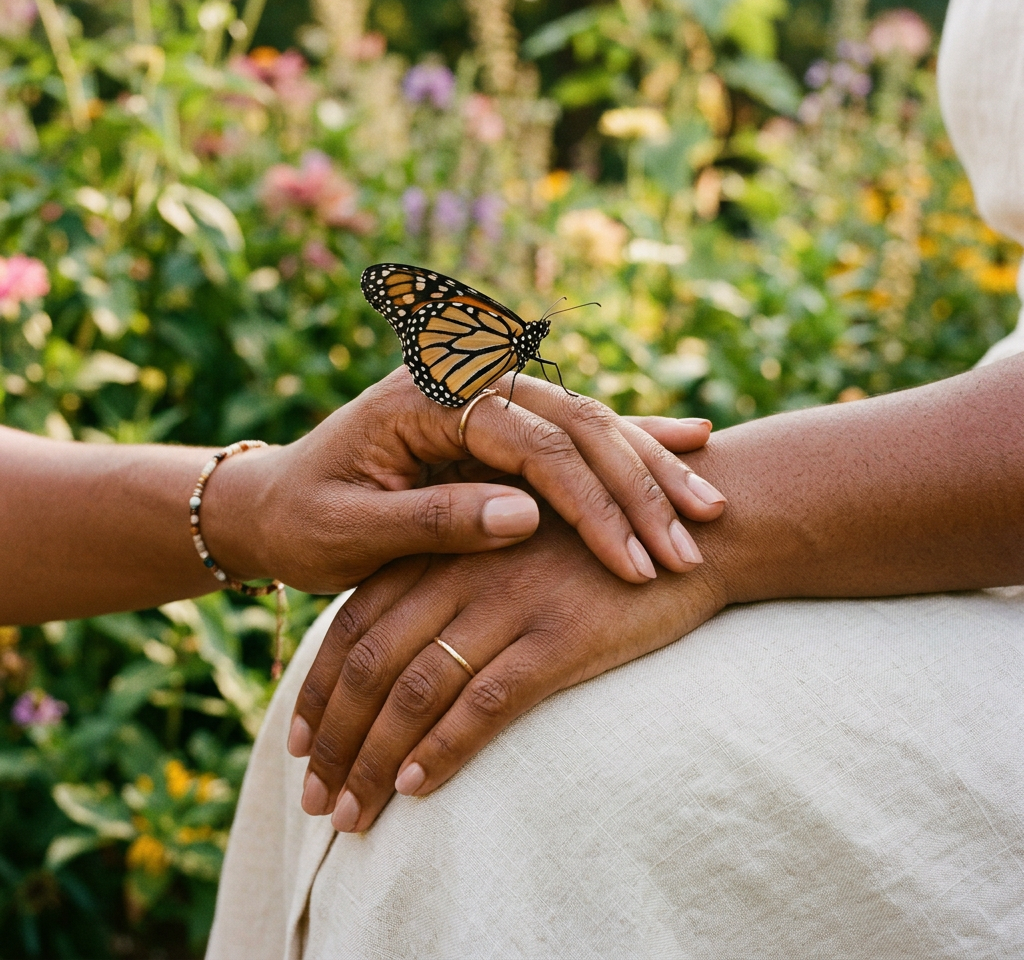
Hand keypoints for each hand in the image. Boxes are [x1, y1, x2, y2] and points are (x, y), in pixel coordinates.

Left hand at [201, 366, 724, 590]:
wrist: (273, 501)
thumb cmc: (302, 523)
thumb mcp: (351, 533)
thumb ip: (434, 520)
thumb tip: (528, 517)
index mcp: (427, 395)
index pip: (534, 444)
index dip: (592, 504)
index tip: (637, 562)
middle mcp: (466, 379)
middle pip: (578, 423)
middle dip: (642, 485)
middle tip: (697, 540)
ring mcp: (488, 396)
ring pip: (590, 422)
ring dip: (651, 469)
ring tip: (711, 511)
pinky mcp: (499, 422)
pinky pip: (578, 430)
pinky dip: (634, 447)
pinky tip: (694, 447)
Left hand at [289, 507, 728, 828]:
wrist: (694, 529)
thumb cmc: (601, 541)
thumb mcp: (516, 546)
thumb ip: (461, 579)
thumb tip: (410, 647)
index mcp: (447, 544)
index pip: (357, 619)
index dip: (320, 685)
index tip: (298, 741)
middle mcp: (466, 570)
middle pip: (373, 661)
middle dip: (335, 738)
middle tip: (314, 798)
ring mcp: (511, 600)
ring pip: (416, 688)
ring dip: (373, 761)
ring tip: (350, 817)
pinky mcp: (561, 635)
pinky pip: (485, 702)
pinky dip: (444, 751)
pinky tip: (417, 789)